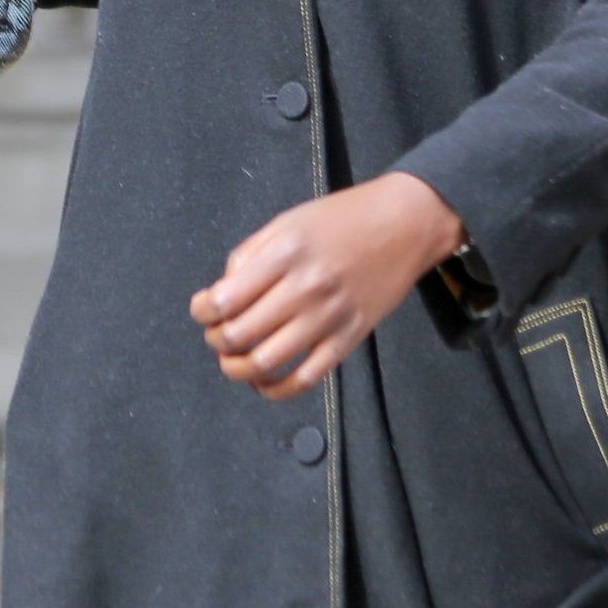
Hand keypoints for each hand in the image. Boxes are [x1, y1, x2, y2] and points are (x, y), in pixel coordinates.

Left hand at [188, 173, 468, 400]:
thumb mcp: (288, 221)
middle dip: (216, 340)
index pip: (224, 299)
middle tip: (216, 334)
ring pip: (267, 363)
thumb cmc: (347, 218)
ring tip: (233, 359)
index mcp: (285, 254)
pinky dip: (277, 389)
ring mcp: (328, 317)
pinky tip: (264, 382)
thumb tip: (225, 290)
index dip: (202, 310)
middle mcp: (305, 288)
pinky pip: (306, 378)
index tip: (202, 309)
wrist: (405, 224)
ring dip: (238, 369)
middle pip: (240, 334)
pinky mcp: (348, 338)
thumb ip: (250, 254)